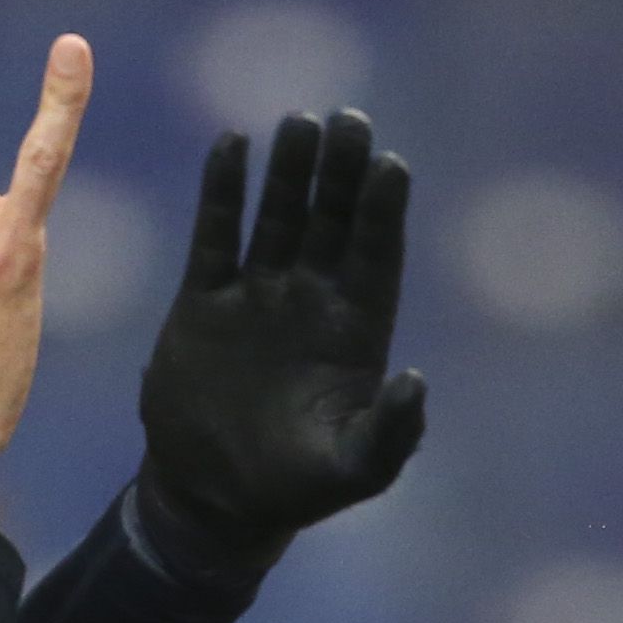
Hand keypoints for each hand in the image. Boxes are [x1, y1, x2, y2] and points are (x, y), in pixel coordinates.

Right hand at [138, 112, 425, 563]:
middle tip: (351, 122)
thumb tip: (417, 379)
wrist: (213, 501)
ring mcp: (259, 296)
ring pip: (280, 216)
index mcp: (356, 334)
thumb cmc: (295, 490)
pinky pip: (217, 235)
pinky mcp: (205, 301)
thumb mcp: (355, 470)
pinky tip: (234, 145)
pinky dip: (223, 192)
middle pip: (333, 222)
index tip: (391, 166)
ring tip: (301, 123)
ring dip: (291, 172)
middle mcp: (311, 303)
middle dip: (342, 175)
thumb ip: (392, 431)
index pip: (376, 257)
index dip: (383, 213)